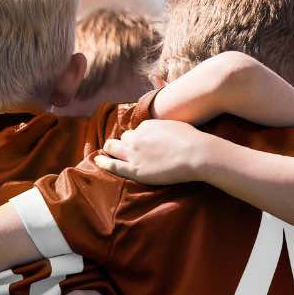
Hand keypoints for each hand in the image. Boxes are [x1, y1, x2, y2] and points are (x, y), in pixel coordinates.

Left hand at [93, 119, 218, 184]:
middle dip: (123, 142)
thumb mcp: (175, 125)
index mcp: (146, 126)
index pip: (137, 131)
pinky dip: (103, 162)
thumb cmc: (192, 140)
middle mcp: (136, 137)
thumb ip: (162, 127)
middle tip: (124, 148)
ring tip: (110, 152)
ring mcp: (133, 153)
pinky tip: (97, 161)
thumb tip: (162, 130)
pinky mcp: (134, 169)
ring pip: (113, 147)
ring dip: (111, 149)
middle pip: (123, 138)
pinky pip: (112, 164)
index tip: (144, 143)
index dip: (140, 138)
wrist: (196, 154)